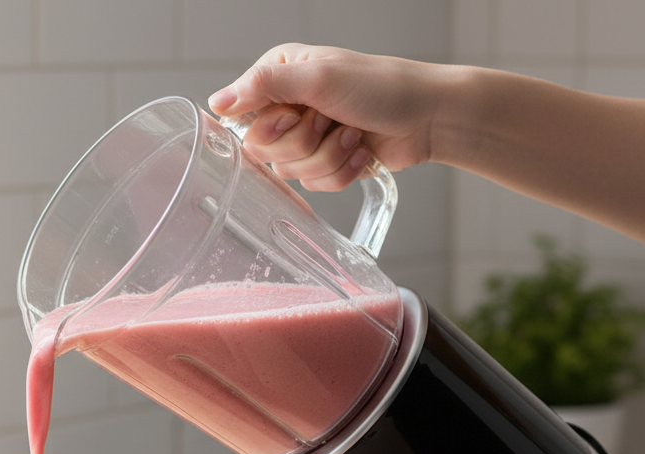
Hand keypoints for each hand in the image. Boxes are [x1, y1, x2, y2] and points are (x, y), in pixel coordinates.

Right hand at [208, 44, 450, 189]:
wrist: (427, 116)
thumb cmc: (381, 86)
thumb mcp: (319, 77)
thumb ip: (264, 86)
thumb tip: (216, 103)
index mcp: (278, 76)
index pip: (242, 116)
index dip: (270, 124)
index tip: (297, 112)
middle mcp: (287, 106)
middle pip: (264, 150)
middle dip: (304, 142)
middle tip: (330, 120)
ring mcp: (307, 136)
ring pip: (291, 171)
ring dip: (328, 156)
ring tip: (353, 133)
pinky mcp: (325, 162)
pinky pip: (314, 186)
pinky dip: (341, 172)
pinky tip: (360, 151)